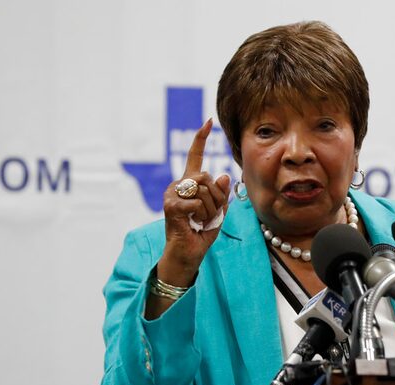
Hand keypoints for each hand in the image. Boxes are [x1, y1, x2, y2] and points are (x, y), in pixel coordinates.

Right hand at [158, 119, 231, 285]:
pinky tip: (194, 223)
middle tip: (210, 215)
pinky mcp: (170, 205)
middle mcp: (179, 185)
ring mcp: (172, 194)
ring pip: (203, 189)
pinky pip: (197, 203)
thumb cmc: (201, 232)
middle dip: (216, 197)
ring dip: (210, 208)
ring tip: (201, 220)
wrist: (188, 253)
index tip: (208, 121)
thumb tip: (224, 176)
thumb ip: (221, 194)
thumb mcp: (218, 212)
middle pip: (207, 176)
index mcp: (190, 183)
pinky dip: (203, 216)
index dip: (201, 139)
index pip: (195, 157)